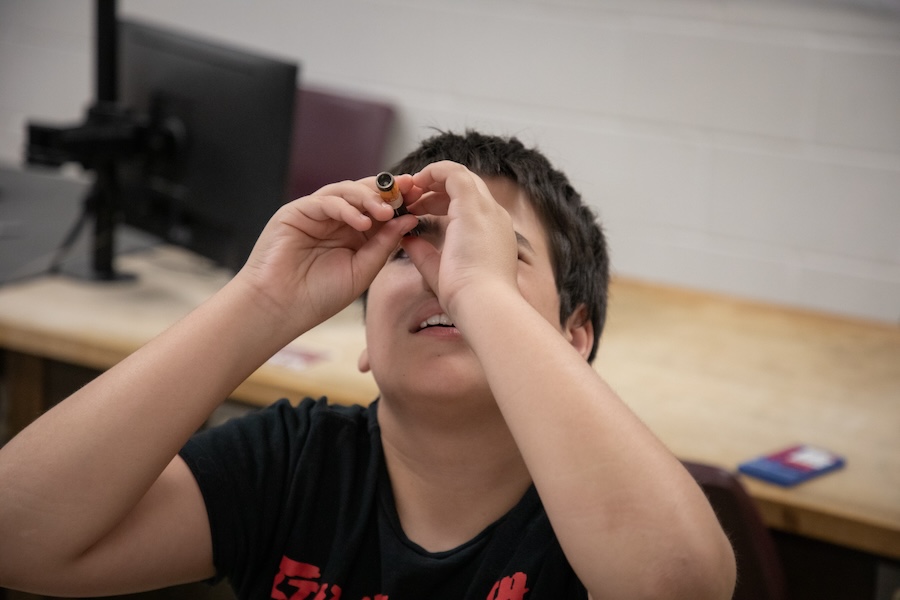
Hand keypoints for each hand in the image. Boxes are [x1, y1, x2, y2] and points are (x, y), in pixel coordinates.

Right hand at [237, 176, 418, 328]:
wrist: (280, 308)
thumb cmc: (318, 295)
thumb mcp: (362, 270)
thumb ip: (384, 244)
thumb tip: (409, 219)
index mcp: (354, 233)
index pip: (380, 208)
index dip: (400, 201)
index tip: (421, 197)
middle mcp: (336, 219)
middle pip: (365, 193)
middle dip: (389, 190)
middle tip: (410, 190)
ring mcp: (316, 213)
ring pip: (346, 191)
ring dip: (369, 198)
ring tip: (387, 211)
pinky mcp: (296, 211)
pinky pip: (326, 201)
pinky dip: (346, 208)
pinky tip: (362, 221)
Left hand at [401, 161, 520, 318]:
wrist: (483, 304)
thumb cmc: (467, 299)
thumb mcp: (441, 272)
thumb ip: (424, 254)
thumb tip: (406, 240)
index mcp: (492, 236)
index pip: (470, 206)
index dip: (441, 204)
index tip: (419, 212)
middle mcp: (494, 218)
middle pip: (467, 188)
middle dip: (436, 189)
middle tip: (411, 199)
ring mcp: (487, 210)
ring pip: (461, 176)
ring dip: (433, 179)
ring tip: (410, 189)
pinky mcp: (473, 206)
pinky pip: (453, 173)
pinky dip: (433, 172)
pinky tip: (416, 182)